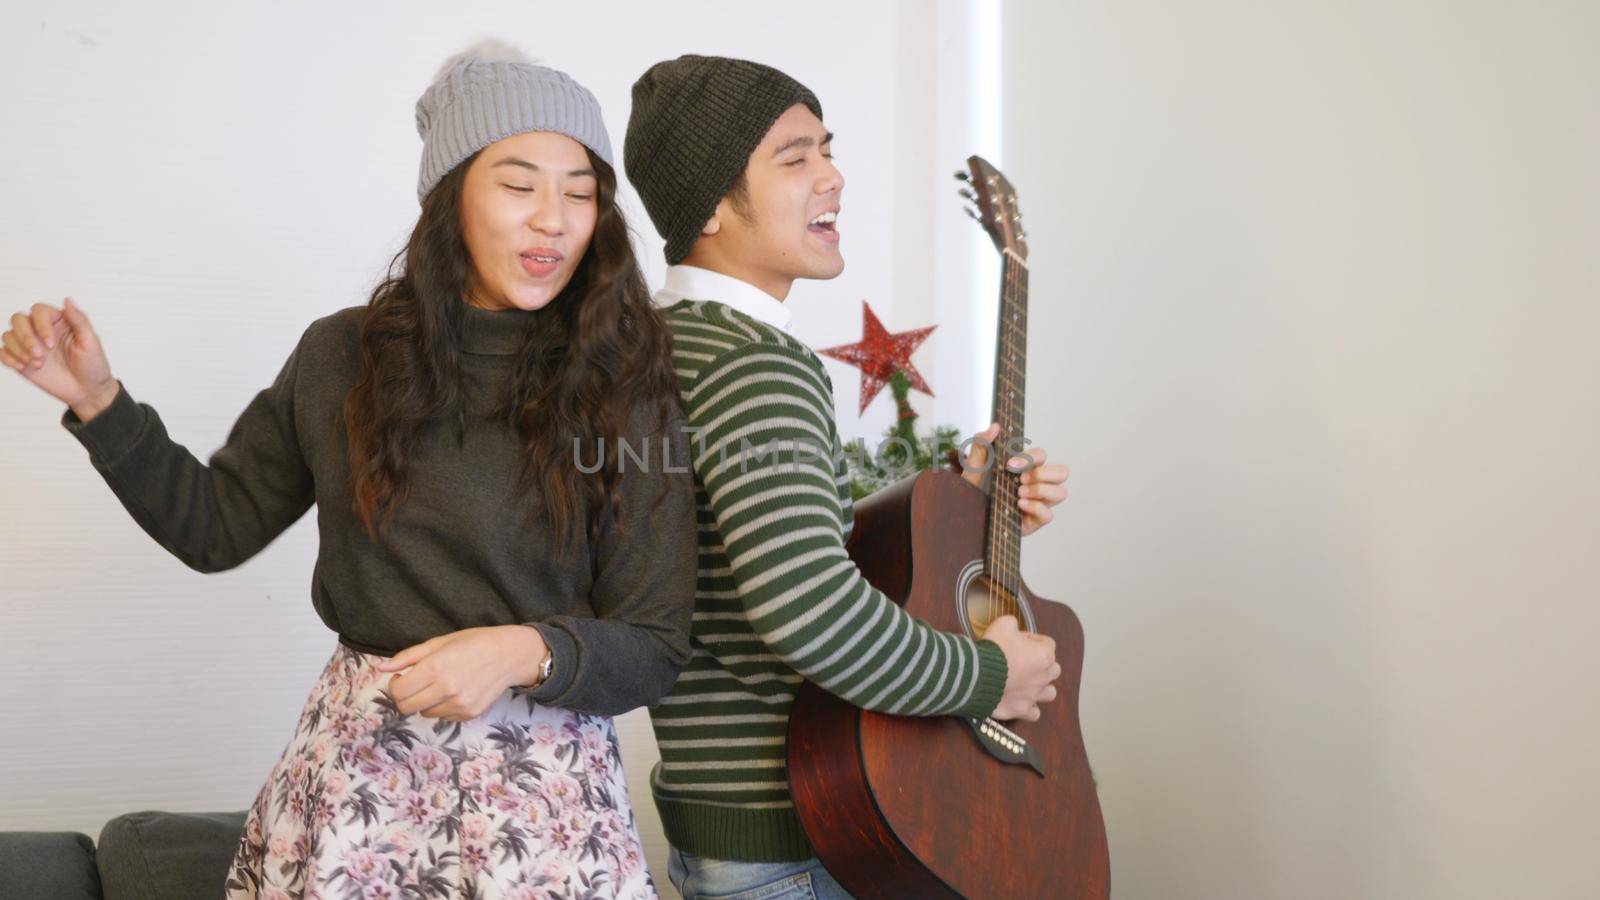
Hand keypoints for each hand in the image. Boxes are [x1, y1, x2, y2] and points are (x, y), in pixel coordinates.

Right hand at [2, 298, 117, 418]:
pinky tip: (22, 366)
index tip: (51, 344)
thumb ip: (79, 320)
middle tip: (39, 354)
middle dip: (25, 336)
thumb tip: (67, 300)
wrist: (88, 391)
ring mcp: (30, 345)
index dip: (40, 325)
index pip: (38, 311)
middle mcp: (41, 330)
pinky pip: (3, 352)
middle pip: (18, 319)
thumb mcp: (91, 342)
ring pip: (8, 335)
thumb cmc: (93, 365)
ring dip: (19, 349)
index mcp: (58, 322)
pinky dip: (8, 358)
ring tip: (37, 363)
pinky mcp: (22, 360)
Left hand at [373, 625, 548, 721]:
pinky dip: (442, 706)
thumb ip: (408, 657)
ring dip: (424, 701)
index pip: (398, 691)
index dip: (394, 685)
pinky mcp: (469, 714)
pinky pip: (442, 716)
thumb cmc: (475, 642)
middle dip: (404, 697)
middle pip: (406, 707)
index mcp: (436, 667)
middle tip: (414, 684)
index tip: (401, 677)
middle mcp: (447, 689)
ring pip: (424, 713)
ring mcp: (459, 704)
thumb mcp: (440, 642)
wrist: (511, 654)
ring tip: (440, 684)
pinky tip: (455, 691)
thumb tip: (381, 667)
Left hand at [960, 422, 1069, 534]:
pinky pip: (1049, 515)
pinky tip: (1019, 505)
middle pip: (1062, 472)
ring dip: (1041, 490)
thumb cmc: (974, 491)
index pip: (1041, 456)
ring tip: (1019, 493)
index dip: (1030, 457)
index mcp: (1025, 468)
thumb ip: (982, 444)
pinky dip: (1036, 508)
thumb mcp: (974, 467)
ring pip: (1061, 493)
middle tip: (1021, 479)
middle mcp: (1036, 484)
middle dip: (1044, 473)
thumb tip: (995, 427)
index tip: (1009, 465)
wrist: (966, 517)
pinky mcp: (1034, 521)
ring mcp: (1038, 503)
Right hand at [984, 614, 1060, 721]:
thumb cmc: (993, 649)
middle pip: (1053, 669)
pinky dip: (1029, 707)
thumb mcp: (1004, 624)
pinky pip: (1034, 713)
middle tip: (1023, 661)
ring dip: (1041, 687)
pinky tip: (1019, 700)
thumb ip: (1015, 625)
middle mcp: (1043, 677)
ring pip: (1050, 693)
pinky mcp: (1022, 710)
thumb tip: (1014, 630)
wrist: (976, 675)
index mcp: (1044, 655)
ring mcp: (1034, 695)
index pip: (1048, 644)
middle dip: (1042, 664)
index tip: (1019, 641)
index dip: (1034, 640)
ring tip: (1026, 683)